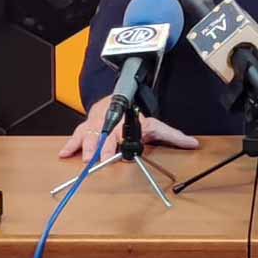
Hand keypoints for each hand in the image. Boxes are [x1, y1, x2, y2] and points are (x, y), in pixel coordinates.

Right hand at [57, 97, 198, 161]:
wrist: (118, 99)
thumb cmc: (135, 117)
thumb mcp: (155, 125)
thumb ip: (173, 135)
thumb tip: (193, 143)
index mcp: (127, 122)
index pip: (125, 132)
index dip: (120, 143)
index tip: (118, 152)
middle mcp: (110, 122)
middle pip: (104, 134)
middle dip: (101, 146)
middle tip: (98, 158)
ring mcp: (96, 123)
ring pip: (89, 133)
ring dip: (85, 146)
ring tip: (84, 158)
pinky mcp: (85, 126)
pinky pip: (76, 134)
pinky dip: (70, 144)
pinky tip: (64, 154)